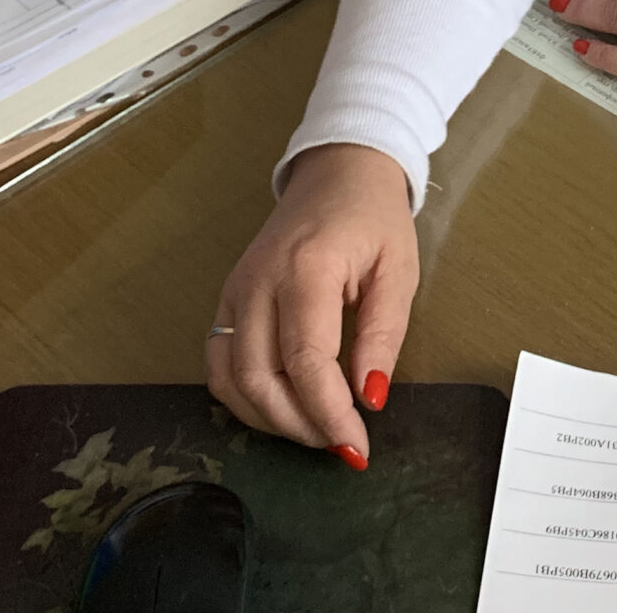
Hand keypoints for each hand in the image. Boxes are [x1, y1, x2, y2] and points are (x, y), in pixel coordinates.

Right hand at [206, 143, 415, 466]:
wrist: (338, 171)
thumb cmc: (373, 218)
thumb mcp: (397, 271)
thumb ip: (383, 335)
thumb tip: (369, 398)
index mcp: (306, 269)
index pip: (305, 361)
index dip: (329, 413)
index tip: (357, 445)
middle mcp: (258, 281)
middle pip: (257, 378)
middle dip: (298, 425)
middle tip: (339, 443)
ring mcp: (235, 289)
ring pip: (229, 378)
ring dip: (268, 418)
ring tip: (315, 429)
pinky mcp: (228, 298)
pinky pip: (220, 362)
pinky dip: (244, 397)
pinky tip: (282, 406)